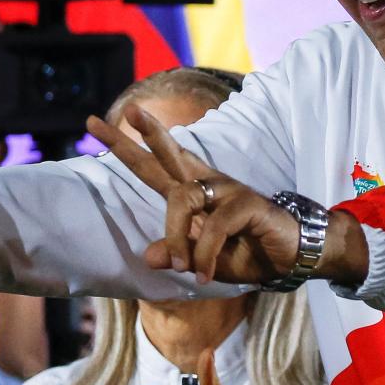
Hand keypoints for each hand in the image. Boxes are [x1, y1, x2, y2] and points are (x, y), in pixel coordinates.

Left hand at [87, 105, 297, 284]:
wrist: (290, 257)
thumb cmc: (246, 253)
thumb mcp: (202, 263)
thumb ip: (177, 256)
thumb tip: (148, 256)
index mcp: (192, 193)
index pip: (152, 166)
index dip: (125, 146)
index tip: (94, 123)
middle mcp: (206, 184)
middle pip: (169, 155)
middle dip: (146, 134)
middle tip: (128, 111)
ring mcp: (226, 190)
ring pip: (183, 198)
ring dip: (176, 236)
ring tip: (183, 267)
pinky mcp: (245, 203)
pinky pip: (212, 227)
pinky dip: (203, 254)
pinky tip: (203, 274)